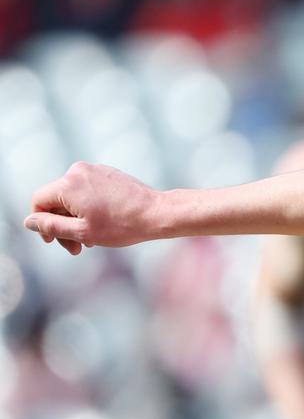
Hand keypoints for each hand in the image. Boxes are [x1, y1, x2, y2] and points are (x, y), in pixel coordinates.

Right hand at [24, 162, 162, 254]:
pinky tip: (101, 225)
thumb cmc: (123, 225)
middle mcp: (78, 171)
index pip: (39, 201)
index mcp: (69, 184)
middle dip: (62, 226)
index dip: (42, 223)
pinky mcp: (108, 173)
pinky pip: (87, 190)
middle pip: (56, 200)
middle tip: (76, 249)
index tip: (53, 241)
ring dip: (76, 219)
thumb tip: (30, 221)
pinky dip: (88, 208)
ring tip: (91, 240)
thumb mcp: (82, 232)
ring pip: (72, 197)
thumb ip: (52, 226)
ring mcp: (95, 170)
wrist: (158, 213)